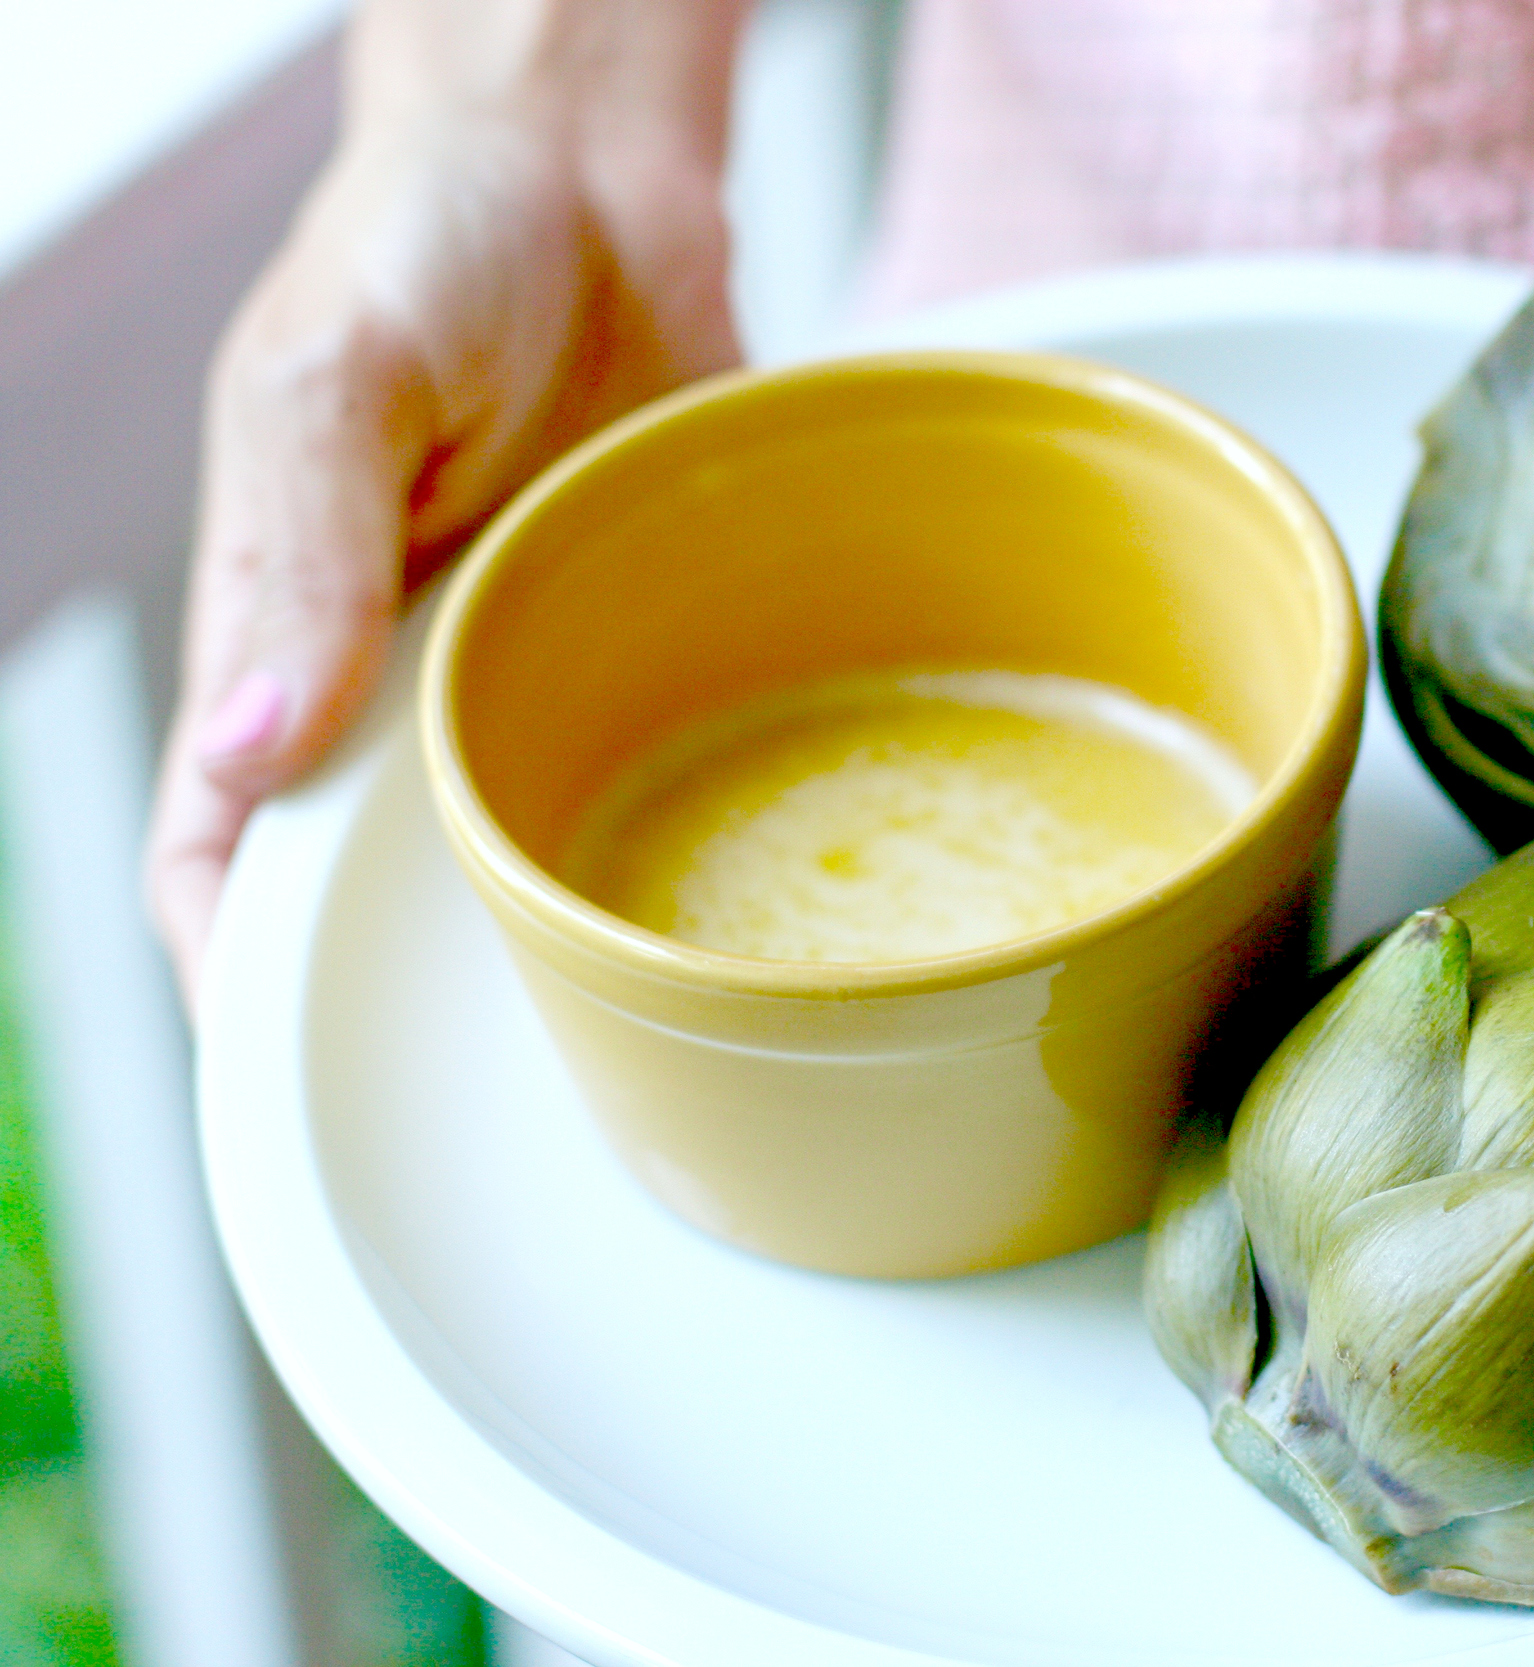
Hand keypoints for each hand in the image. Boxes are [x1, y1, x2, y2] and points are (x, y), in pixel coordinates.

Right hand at [144, 0, 746, 1005]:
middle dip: (421, 1004)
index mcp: (282, 638)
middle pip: (378, 893)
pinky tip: (735, 898)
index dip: (236, 976)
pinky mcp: (635, 642)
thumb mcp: (340, 372)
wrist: (591, 172)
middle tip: (515, 1095)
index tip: (296, 1080)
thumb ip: (298, 548)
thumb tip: (248, 742)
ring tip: (637, 1036)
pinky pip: (638, 765)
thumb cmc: (432, 241)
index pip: (218, 851)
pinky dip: (669, 834)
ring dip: (558, 940)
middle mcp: (397, 685)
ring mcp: (521, 673)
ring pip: (515, 856)